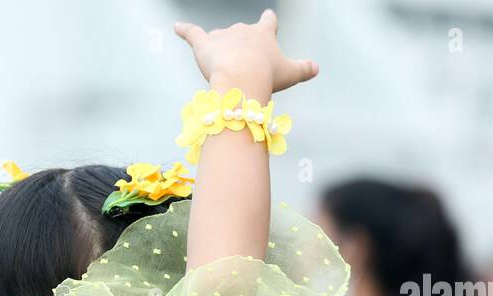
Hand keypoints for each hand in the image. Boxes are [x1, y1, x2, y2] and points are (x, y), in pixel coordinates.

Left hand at [174, 9, 317, 95]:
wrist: (240, 79)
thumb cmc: (267, 77)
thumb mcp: (291, 74)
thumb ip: (304, 69)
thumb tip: (316, 68)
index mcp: (264, 34)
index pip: (268, 22)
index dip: (268, 23)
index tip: (268, 20)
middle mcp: (243, 29)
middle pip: (242, 33)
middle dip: (241, 48)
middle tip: (244, 69)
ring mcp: (223, 36)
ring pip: (220, 39)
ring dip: (220, 51)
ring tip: (222, 69)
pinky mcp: (203, 44)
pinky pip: (192, 33)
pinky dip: (183, 30)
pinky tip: (176, 28)